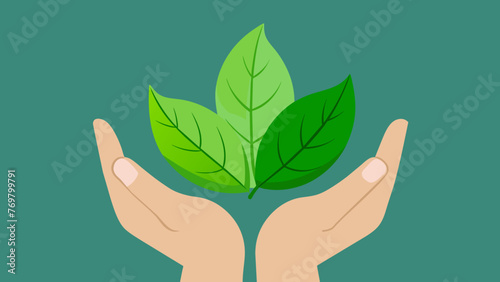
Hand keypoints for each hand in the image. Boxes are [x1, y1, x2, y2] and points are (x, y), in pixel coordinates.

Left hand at [94, 119, 243, 281]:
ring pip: (123, 181)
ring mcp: (143, 214)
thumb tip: (119, 165)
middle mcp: (133, 213)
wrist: (221, 261)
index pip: (115, 173)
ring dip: (117, 159)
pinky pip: (135, 186)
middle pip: (114, 176)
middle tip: (100, 124)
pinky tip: (131, 165)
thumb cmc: (208, 238)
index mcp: (134, 211)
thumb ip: (149, 190)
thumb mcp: (179, 212)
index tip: (101, 123)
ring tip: (110, 139)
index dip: (109, 147)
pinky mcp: (155, 212)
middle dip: (108, 150)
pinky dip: (131, 170)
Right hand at [255, 119, 407, 281]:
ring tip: (390, 138)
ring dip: (383, 159)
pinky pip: (365, 187)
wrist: (279, 266)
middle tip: (399, 124)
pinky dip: (369, 171)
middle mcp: (367, 214)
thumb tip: (379, 165)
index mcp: (364, 211)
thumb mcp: (317, 213)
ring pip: (377, 182)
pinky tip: (368, 165)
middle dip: (392, 150)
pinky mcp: (347, 215)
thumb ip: (348, 191)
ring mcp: (358, 216)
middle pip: (385, 176)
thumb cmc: (289, 241)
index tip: (400, 122)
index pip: (384, 173)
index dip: (391, 147)